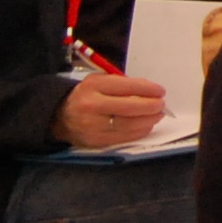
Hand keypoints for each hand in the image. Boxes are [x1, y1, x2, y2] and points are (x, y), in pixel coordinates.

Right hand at [54, 72, 169, 148]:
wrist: (60, 116)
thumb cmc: (86, 95)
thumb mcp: (98, 81)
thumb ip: (121, 84)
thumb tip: (150, 91)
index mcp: (92, 86)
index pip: (126, 87)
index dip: (147, 89)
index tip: (160, 91)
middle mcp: (91, 106)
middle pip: (129, 108)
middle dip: (150, 106)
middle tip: (161, 104)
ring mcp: (93, 126)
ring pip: (128, 125)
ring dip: (148, 120)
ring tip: (157, 115)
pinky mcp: (96, 141)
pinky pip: (123, 138)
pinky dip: (139, 131)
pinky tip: (146, 125)